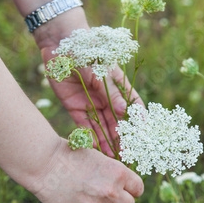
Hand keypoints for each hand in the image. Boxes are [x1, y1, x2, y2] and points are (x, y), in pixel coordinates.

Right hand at [31, 138, 143, 202]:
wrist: (45, 164)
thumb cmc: (72, 156)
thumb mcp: (99, 159)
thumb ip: (114, 175)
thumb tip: (125, 189)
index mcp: (118, 173)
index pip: (138, 189)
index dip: (132, 189)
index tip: (126, 189)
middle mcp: (111, 191)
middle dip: (122, 201)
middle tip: (111, 195)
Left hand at [34, 9, 143, 155]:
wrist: (60, 44)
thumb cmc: (87, 52)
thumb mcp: (101, 72)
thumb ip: (112, 92)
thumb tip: (125, 112)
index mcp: (118, 85)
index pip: (133, 106)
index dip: (138, 121)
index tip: (143, 135)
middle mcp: (107, 97)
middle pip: (117, 121)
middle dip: (122, 137)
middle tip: (126, 153)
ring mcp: (91, 103)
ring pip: (102, 126)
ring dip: (107, 141)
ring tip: (112, 157)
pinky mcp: (75, 107)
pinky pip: (84, 125)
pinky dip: (90, 136)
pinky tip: (96, 149)